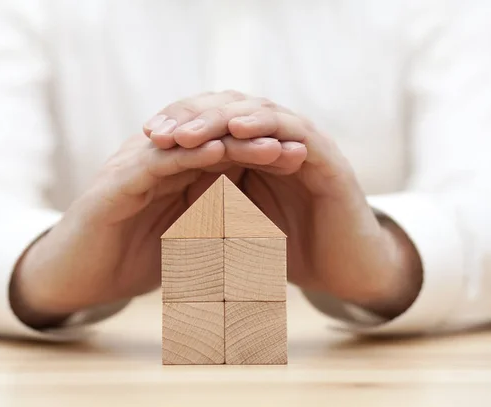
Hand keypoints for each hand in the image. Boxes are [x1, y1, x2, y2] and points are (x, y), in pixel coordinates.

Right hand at [9, 93, 304, 327]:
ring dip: (233, 142)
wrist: (75, 278)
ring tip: (273, 144)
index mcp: (175, 175)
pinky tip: (220, 152)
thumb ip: (214, 229)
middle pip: (213, 141)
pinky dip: (190, 155)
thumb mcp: (184, 244)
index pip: (225, 154)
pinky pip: (157, 161)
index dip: (263, 154)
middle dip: (257, 142)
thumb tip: (260, 236)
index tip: (301, 160)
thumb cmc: (129, 260)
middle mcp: (157, 162)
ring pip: (190, 144)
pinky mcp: (116, 182)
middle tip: (298, 146)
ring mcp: (135, 167)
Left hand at [144, 91, 422, 318]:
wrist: (344, 272)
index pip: (212, 123)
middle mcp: (277, 140)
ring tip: (185, 132)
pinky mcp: (325, 156)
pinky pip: (292, 129)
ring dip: (218, 119)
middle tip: (156, 131)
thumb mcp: (237, 227)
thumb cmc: (289, 251)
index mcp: (254, 152)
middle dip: (190, 117)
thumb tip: (158, 204)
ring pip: (257, 113)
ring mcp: (303, 143)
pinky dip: (263, 125)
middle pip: (229, 109)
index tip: (146, 138)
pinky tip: (234, 128)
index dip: (178, 126)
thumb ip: (208, 206)